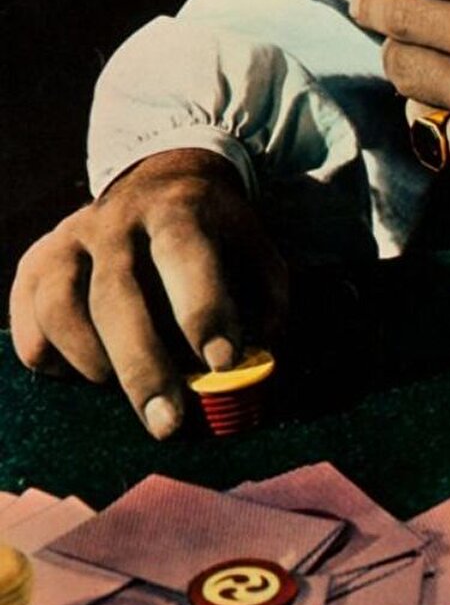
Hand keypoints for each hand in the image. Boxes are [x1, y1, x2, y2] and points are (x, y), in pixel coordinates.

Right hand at [8, 150, 286, 438]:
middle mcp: (116, 220)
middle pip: (116, 295)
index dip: (202, 310)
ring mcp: (69, 239)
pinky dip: (52, 359)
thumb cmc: (214, 238)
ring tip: (118, 388)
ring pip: (61, 306)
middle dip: (143, 367)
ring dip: (90, 360)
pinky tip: (82, 372)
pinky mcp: (35, 262)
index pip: (184, 255)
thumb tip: (249, 365)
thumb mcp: (253, 251)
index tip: (222, 363)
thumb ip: (263, 303)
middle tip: (167, 423)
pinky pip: (29, 321)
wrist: (157, 181)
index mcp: (177, 210)